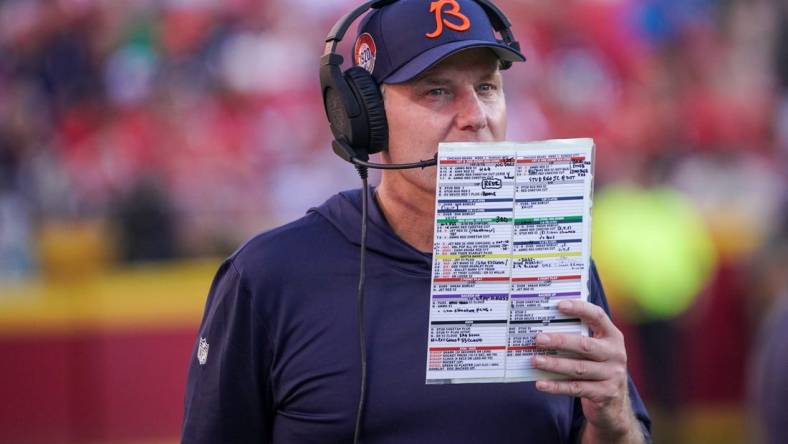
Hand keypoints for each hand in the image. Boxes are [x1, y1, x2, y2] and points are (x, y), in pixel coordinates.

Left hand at [532, 300, 642, 442]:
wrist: (615, 402)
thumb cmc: (597, 366)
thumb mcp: (596, 349)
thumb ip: (579, 336)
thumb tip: (545, 327)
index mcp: (612, 336)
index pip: (598, 316)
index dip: (580, 309)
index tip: (559, 305)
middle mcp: (615, 354)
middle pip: (585, 345)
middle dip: (560, 341)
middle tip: (538, 339)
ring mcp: (612, 375)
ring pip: (579, 368)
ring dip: (554, 364)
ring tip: (535, 360)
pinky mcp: (605, 394)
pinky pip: (576, 388)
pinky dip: (557, 386)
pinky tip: (541, 383)